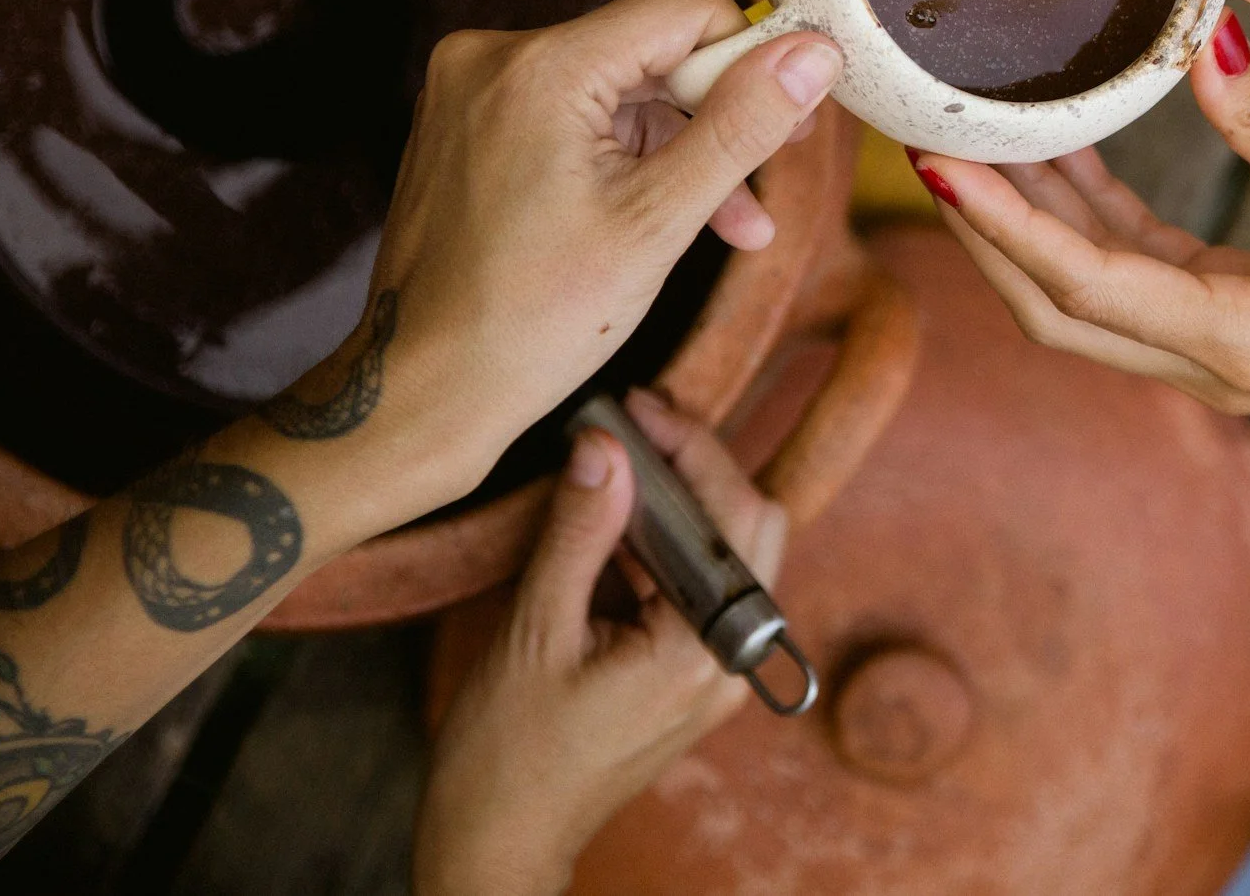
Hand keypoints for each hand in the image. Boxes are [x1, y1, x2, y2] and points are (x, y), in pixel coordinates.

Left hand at [359, 0, 841, 497]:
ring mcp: (473, 89)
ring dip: (675, 147)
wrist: (424, 391)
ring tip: (725, 223)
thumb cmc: (530, 321)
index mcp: (540, 67)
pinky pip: (573, 113)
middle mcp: (493, 56)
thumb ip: (743, 126)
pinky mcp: (467, 121)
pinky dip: (622, 157)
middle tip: (764, 179)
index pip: (685, 6)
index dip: (748, 59)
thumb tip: (812, 55)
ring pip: (617, 86)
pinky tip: (659, 215)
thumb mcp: (661, 220)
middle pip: (650, 46)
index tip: (784, 121)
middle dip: (715, 115)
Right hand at [414, 390, 787, 895]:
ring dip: (682, 502)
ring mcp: (714, 673)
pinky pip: (697, 590)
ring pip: (728, 557)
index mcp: (701, 654)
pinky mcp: (688, 677)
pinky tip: (617, 518)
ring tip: (623, 456)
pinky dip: (666, 544)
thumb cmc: (507, 755)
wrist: (498, 841)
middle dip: (700, 466)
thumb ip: (577, 533)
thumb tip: (603, 447)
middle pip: (751, 530)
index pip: (736, 519)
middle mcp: (727, 663)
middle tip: (638, 423)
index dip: (693, 449)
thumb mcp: (535, 632)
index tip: (641, 407)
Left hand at [910, 15, 1249, 424]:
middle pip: (1059, 306)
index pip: (1084, 284)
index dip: (1003, 224)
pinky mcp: (1244, 328)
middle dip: (988, 229)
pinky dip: (1098, 222)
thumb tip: (1204, 41)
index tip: (938, 163)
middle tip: (930, 141)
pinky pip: (1143, 277)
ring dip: (1037, 224)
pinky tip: (1073, 158)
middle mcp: (1213, 368)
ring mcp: (1224, 354)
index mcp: (1238, 346)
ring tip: (980, 137)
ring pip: (1094, 294)